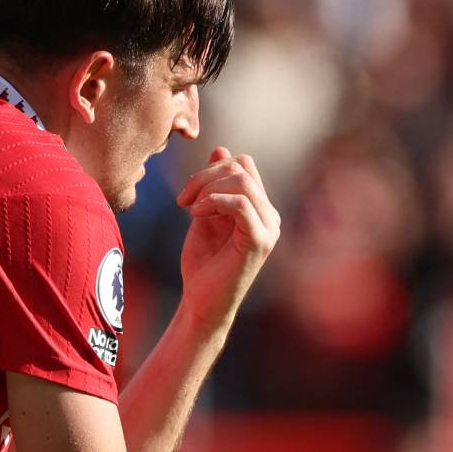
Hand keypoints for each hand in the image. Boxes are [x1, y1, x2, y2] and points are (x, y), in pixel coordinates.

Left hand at [176, 147, 280, 327]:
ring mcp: (269, 228)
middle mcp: (270, 215)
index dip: (211, 169)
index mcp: (259, 207)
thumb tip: (221, 148)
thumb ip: (213, 186)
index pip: (242, 164)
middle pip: (242, 167)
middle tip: (182, 200)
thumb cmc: (202, 265)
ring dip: (207, 189)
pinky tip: (195, 214)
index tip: (185, 196)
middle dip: (205, 176)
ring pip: (242, 181)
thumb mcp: (204, 216)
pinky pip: (242, 203)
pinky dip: (214, 201)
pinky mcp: (260, 242)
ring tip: (188, 208)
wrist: (201, 303)